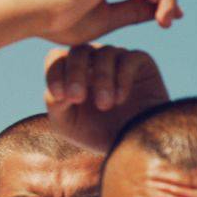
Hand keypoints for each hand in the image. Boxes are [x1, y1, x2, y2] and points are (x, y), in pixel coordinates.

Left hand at [44, 45, 169, 151]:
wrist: (132, 145)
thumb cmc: (96, 133)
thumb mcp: (66, 124)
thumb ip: (54, 104)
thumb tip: (59, 88)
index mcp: (71, 71)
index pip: (56, 58)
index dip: (54, 74)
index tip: (60, 96)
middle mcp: (94, 60)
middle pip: (79, 51)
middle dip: (75, 73)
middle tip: (77, 97)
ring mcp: (118, 59)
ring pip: (105, 53)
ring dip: (101, 79)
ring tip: (104, 105)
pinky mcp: (141, 63)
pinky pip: (130, 58)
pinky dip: (122, 77)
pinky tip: (120, 99)